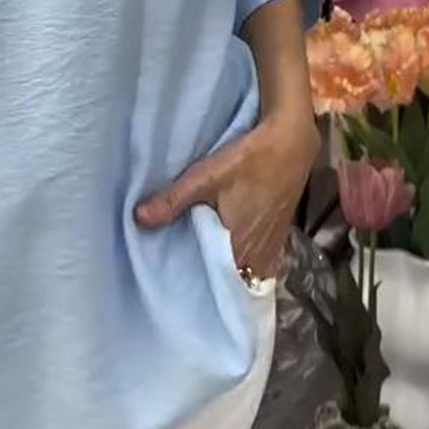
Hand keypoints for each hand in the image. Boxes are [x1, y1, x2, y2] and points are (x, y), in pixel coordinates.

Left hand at [135, 113, 319, 277]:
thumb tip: (137, 218)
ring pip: (244, 267)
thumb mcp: (206, 177)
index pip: (217, 284)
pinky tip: (224, 244)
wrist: (291, 143)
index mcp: (241, 250)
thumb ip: (172, 200)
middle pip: (230, 277)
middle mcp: (260, 256)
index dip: (197, 285)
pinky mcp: (277, 233)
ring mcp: (272, 246)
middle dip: (208, 275)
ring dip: (225, 265)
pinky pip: (256, 257)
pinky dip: (240, 255)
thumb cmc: (249, 162)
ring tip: (197, 260)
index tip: (173, 285)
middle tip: (178, 272)